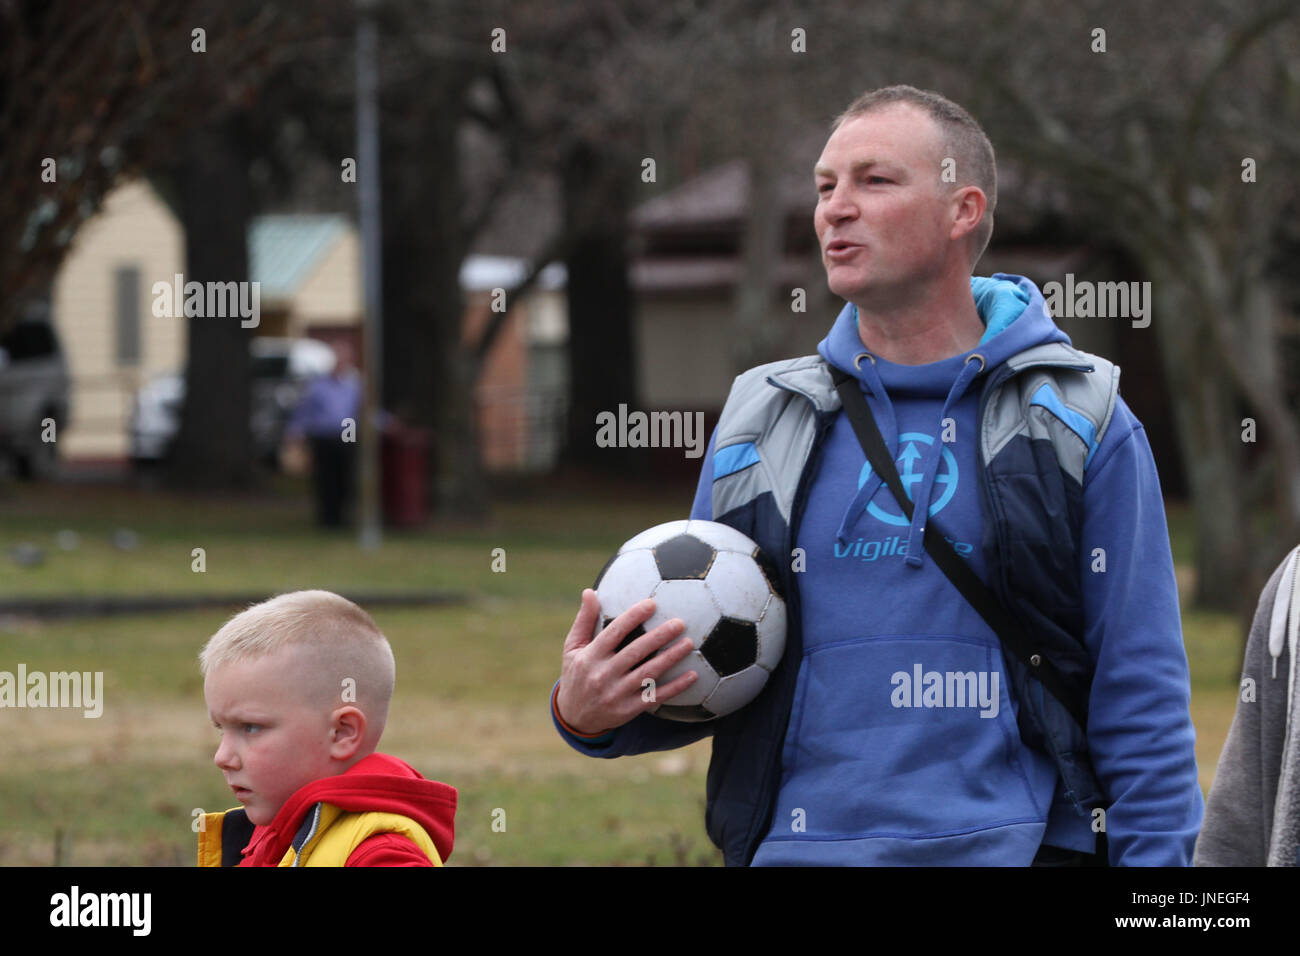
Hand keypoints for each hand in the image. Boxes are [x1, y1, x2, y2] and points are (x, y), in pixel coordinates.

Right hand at [555, 588, 697, 735]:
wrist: (575, 718)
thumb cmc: (576, 674)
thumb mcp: (572, 648)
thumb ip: (584, 621)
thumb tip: (590, 591)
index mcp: (590, 656)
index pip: (614, 633)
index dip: (633, 617)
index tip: (652, 604)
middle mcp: (603, 675)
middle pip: (635, 651)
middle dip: (658, 636)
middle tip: (679, 623)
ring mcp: (616, 694)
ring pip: (648, 673)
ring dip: (670, 658)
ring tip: (688, 643)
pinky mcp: (628, 710)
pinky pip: (655, 696)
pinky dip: (675, 687)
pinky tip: (693, 676)